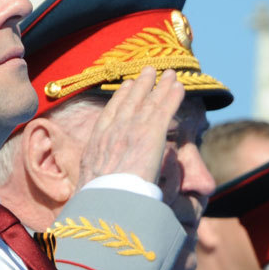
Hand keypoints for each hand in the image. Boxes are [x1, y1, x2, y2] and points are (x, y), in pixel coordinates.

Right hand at [76, 67, 183, 187]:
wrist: (107, 198)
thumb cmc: (97, 198)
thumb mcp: (88, 181)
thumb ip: (98, 173)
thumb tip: (102, 178)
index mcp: (97, 141)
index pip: (111, 113)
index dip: (120, 97)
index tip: (127, 85)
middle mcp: (115, 130)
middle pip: (130, 101)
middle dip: (141, 85)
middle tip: (148, 71)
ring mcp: (132, 130)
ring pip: (149, 102)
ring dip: (160, 85)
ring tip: (168, 73)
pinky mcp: (151, 133)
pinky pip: (165, 110)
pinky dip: (172, 96)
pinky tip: (180, 86)